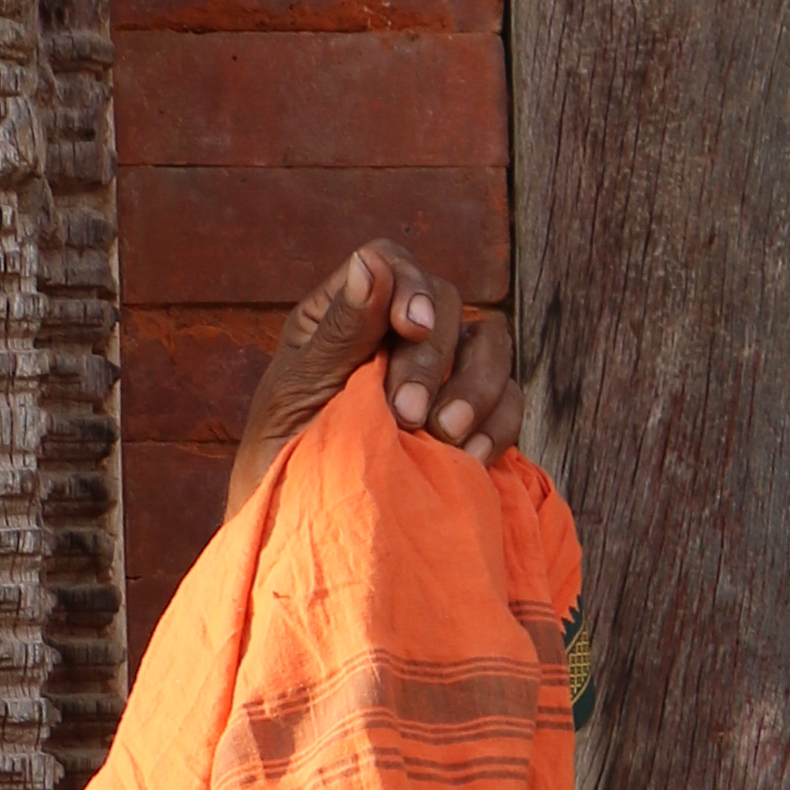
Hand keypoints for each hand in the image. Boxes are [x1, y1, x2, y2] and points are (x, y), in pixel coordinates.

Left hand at [224, 243, 525, 522]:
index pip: (393, 265)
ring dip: (475, 386)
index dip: (410, 286)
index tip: (411, 328)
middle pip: (446, 305)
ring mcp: (443, 373)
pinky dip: (496, 424)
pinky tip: (467, 456)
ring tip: (442, 435)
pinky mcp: (473, 417)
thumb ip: (341, 329)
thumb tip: (373, 261)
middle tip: (407, 414)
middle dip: (432, 359)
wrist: (303, 528)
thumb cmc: (281, 453)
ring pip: (490, 345)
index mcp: (347, 313)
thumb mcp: (299, 389)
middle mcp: (399, 333)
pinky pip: (508, 402)